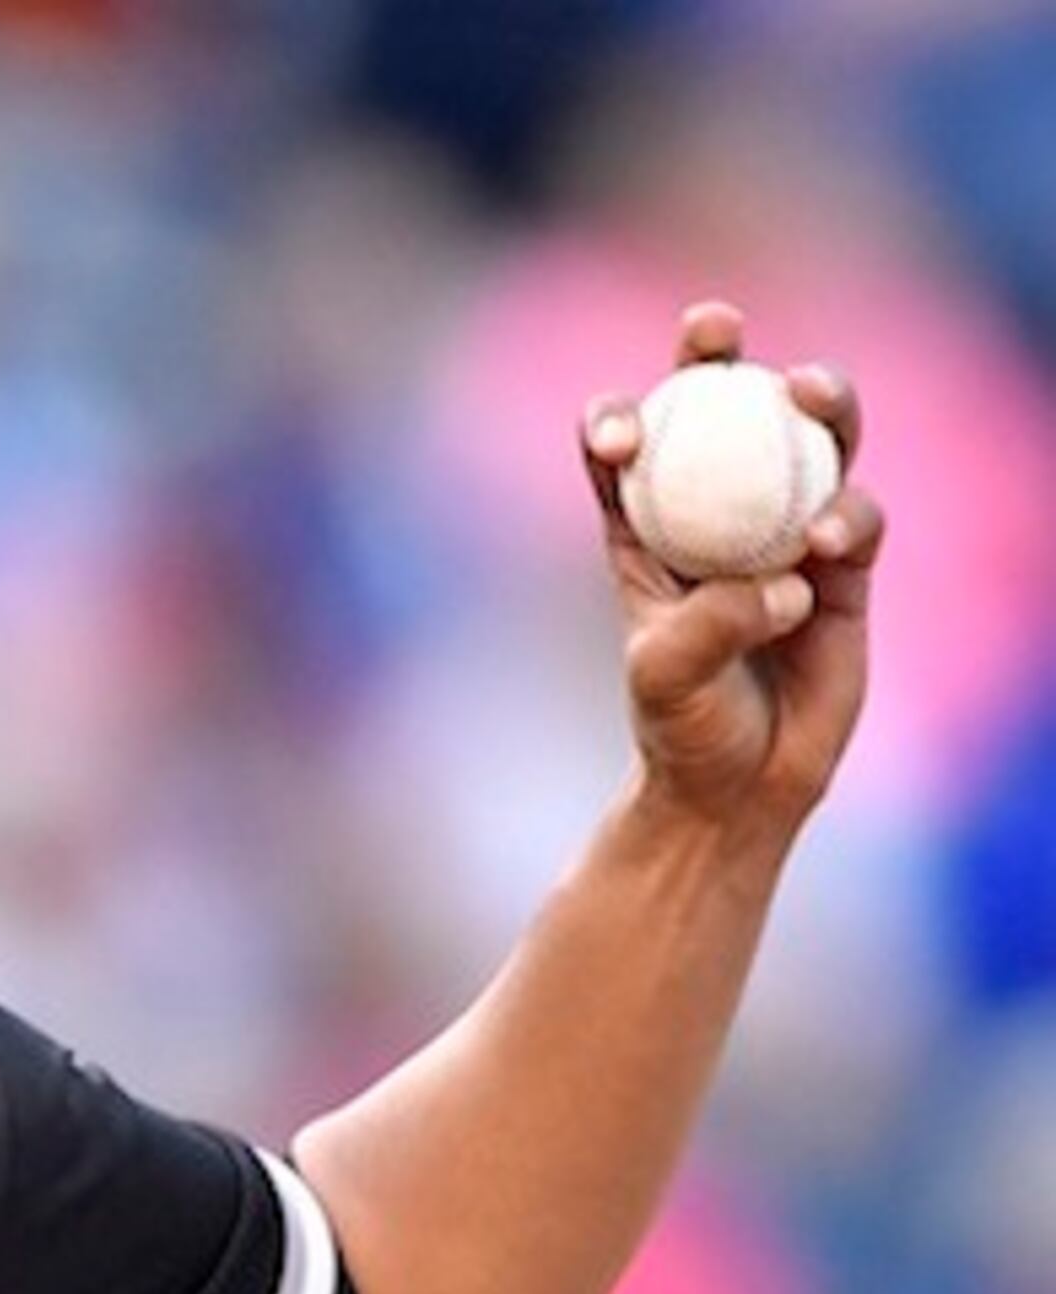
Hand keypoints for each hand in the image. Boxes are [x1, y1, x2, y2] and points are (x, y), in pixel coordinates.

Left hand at [581, 301, 887, 841]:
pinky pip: (857, 514)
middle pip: (720, 412)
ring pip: (806, 440)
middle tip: (714, 327)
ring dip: (813, 401)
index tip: (619, 433)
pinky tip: (828, 540)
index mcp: (645, 528)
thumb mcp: (668, 677)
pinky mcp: (845, 568)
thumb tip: (778, 581)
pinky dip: (848, 513)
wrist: (743, 783)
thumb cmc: (681, 725)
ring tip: (808, 388)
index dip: (620, 417)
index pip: (626, 451)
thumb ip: (712, 625)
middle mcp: (716, 514)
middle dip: (715, 354)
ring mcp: (785, 531)